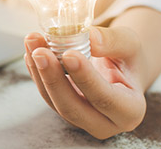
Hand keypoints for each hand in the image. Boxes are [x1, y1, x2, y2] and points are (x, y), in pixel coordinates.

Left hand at [24, 26, 146, 138]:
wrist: (120, 68)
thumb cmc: (128, 57)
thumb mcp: (129, 44)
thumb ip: (114, 41)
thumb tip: (91, 38)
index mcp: (130, 110)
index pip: (106, 98)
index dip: (85, 78)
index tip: (69, 54)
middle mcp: (104, 122)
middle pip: (72, 107)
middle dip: (53, 79)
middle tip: (40, 52)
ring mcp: (80, 118)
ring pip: (54, 101)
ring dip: (39, 72)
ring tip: (32, 42)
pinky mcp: (63, 107)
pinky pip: (46, 93)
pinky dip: (36, 71)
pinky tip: (30, 50)